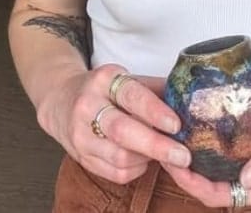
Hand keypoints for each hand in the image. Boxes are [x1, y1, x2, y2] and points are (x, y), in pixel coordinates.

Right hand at [37, 64, 191, 184]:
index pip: (131, 96)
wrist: (61, 100)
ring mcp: (81, 135)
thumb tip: (190, 99)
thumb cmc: (104, 89)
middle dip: (156, 145)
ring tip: (164, 152)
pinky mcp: (81, 158)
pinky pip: (114, 173)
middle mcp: (88, 106)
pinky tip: (144, 160)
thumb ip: (155, 89)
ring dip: (148, 158)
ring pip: (119, 157)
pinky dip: (136, 170)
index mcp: (103, 80)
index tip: (176, 124)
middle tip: (183, 155)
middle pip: (122, 131)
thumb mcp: (126, 78)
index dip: (154, 111)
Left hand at [160, 92, 250, 206]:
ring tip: (170, 136)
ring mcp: (250, 162)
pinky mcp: (249, 144)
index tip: (173, 163)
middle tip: (162, 146)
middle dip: (183, 172)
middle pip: (210, 184)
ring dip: (190, 157)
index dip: (192, 185)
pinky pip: (221, 149)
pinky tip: (190, 124)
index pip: (218, 196)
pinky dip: (203, 142)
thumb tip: (245, 180)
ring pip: (213, 167)